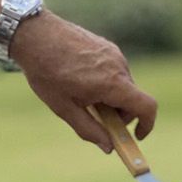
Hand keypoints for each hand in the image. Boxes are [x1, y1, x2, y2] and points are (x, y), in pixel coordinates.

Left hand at [10, 12, 157, 150]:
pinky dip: (106, 83)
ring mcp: (114, 53)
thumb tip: (109, 147)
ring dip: (110, 98)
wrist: (34, 34)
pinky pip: (115, 71)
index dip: (147, 125)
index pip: (147, 107)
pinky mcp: (107, 46)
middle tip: (96, 119)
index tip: (136, 136)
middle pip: (133, 98)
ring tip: (82, 97)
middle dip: (119, 114)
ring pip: (123, 85)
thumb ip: (89, 130)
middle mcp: (118, 66)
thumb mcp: (65, 109)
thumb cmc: (47, 71)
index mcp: (112, 83)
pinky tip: (80, 81)